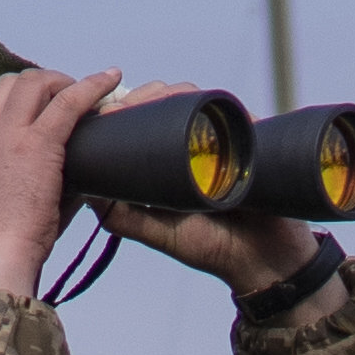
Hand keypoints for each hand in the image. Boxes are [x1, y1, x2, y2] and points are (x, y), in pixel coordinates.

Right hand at [0, 68, 131, 311]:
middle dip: (38, 85)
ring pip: (34, 83)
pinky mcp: (37, 144)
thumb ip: (8, 173)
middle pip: (8, 83)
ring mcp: (5, 135)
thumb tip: (63, 170)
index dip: (5, 95)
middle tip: (61, 99)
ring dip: (60, 83)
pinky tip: (110, 79)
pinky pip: (68, 100)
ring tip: (81, 95)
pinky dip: (92, 85)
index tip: (27, 106)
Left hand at [70, 72, 327, 297]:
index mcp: (169, 164)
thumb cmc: (213, 248)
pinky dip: (216, 103)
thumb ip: (124, 217)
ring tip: (160, 97)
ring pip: (197, 101)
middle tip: (130, 101)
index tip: (110, 108)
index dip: (127, 109)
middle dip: (149, 95)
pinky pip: (233, 113)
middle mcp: (195, 148)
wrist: (267, 260)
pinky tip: (200, 101)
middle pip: (168, 104)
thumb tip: (86, 189)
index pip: (145, 123)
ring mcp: (223, 142)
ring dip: (178, 93)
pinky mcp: (250, 141)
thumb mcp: (160, 234)